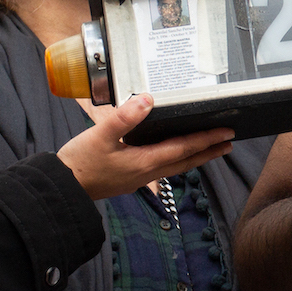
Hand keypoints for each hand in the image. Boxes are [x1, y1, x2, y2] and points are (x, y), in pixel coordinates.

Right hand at [57, 94, 232, 200]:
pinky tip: (174, 154)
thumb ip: (124, 117)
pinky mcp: (130, 179)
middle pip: (185, 161)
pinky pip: (162, 168)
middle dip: (208, 151)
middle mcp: (146, 173)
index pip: (183, 148)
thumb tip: (148, 100)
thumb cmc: (78, 163)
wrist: (62, 190)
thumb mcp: (99, 135)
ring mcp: (139, 178)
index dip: (206, 139)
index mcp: (143, 162)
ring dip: (195, 157)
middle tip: (229, 142)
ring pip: (175, 167)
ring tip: (210, 149)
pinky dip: (176, 160)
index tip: (226, 132)